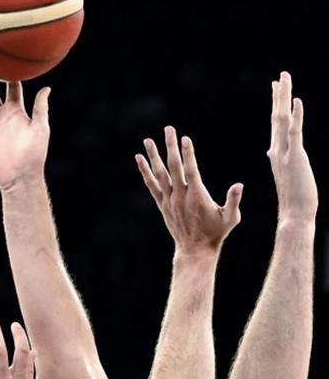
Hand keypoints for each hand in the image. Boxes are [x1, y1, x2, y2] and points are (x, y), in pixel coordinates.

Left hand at [136, 126, 242, 255]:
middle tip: (168, 128)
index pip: (191, 170)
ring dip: (153, 155)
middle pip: (174, 167)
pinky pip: (151, 184)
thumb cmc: (216, 233)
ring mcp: (169, 199)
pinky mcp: (162, 203)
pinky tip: (139, 159)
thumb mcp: (231, 218)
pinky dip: (145, 171)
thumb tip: (239, 185)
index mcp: (197, 196)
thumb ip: (233, 200)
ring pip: (159, 174)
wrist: (195, 249)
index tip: (185, 138)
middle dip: (171, 146)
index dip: (188, 154)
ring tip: (147, 140)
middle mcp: (180, 196)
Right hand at [268, 71, 317, 221]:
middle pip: (277, 116)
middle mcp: (278, 148)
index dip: (277, 103)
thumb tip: (270, 151)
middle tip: (280, 76)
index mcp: (277, 152)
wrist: (295, 214)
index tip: (276, 87)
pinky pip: (294, 132)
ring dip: (284, 98)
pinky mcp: (295, 157)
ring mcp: (285, 152)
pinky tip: (296, 101)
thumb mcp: (286, 174)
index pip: (276, 123)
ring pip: (282, 119)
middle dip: (279, 95)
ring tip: (284, 80)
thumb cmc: (294, 199)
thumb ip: (279, 159)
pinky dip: (295, 115)